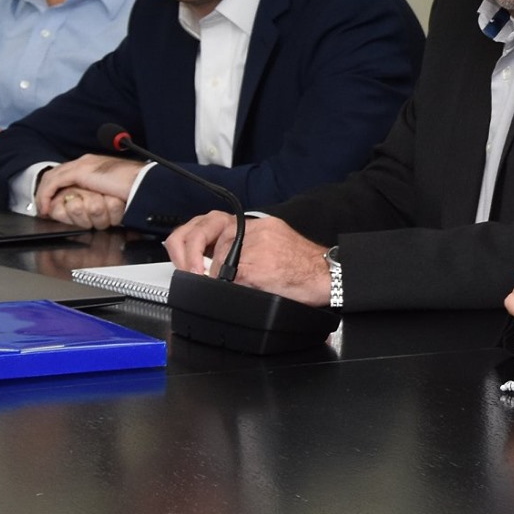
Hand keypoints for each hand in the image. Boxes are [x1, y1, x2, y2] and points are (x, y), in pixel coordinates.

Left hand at [36, 155, 142, 227]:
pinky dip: (47, 195)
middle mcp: (86, 161)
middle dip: (46, 190)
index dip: (58, 188)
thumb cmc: (135, 187)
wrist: (142, 183)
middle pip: (57, 173)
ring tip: (43, 209)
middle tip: (43, 206)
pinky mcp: (80, 171)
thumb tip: (97, 202)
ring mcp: (83, 165)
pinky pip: (55, 183)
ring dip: (44, 194)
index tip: (54, 203)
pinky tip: (46, 207)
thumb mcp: (114, 190)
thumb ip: (102, 191)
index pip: (68, 172)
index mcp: (95, 164)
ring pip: (53, 177)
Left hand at [170, 214, 329, 305]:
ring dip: (213, 274)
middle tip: (187, 268)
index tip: (185, 255)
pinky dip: (226, 287)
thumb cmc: (304, 267)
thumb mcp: (274, 247)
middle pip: (208, 228)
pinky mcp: (255, 266)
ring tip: (221, 284)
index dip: (192, 239)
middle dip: (188, 248)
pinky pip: (228, 277)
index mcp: (258, 224)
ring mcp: (255, 246)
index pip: (214, 223)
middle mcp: (256, 229)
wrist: (329, 275)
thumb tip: (216, 268)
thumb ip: (247, 250)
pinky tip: (237, 290)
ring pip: (216, 257)